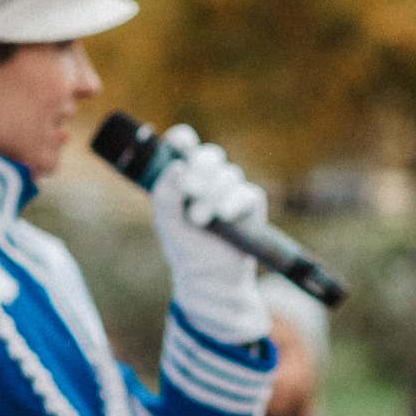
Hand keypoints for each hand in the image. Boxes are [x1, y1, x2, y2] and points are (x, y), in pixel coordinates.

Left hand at [151, 124, 272, 342]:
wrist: (208, 276)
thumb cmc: (185, 246)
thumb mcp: (167, 221)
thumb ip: (166, 194)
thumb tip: (176, 167)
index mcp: (184, 177)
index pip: (184, 147)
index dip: (182, 139)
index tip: (179, 141)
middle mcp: (208, 179)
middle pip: (210, 155)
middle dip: (201, 167)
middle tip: (191, 187)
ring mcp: (230, 190)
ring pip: (228, 174)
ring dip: (213, 194)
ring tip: (198, 218)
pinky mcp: (249, 204)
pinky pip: (246, 193)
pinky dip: (233, 202)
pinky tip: (223, 214)